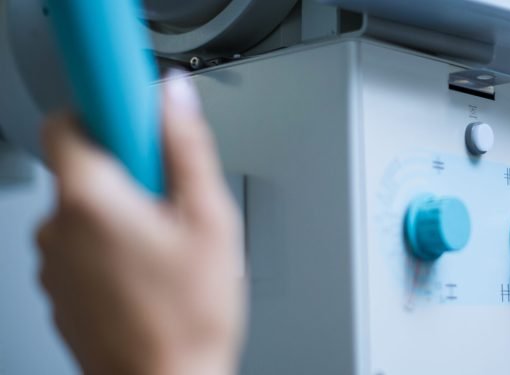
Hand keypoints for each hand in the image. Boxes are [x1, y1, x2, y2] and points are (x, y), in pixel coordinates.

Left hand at [36, 76, 244, 374]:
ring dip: (121, 210)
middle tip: (172, 199)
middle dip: (129, 170)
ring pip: (85, 208)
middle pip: (84, 165)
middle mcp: (57, 228)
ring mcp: (52, 262)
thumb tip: (174, 97)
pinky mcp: (58, 288)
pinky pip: (81, 244)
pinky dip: (110, 243)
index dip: (106, 112)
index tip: (136, 120)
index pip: (67, 120)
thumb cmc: (187, 316)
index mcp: (90, 200)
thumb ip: (187, 148)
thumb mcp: (210, 220)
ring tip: (166, 245)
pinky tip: (150, 269)